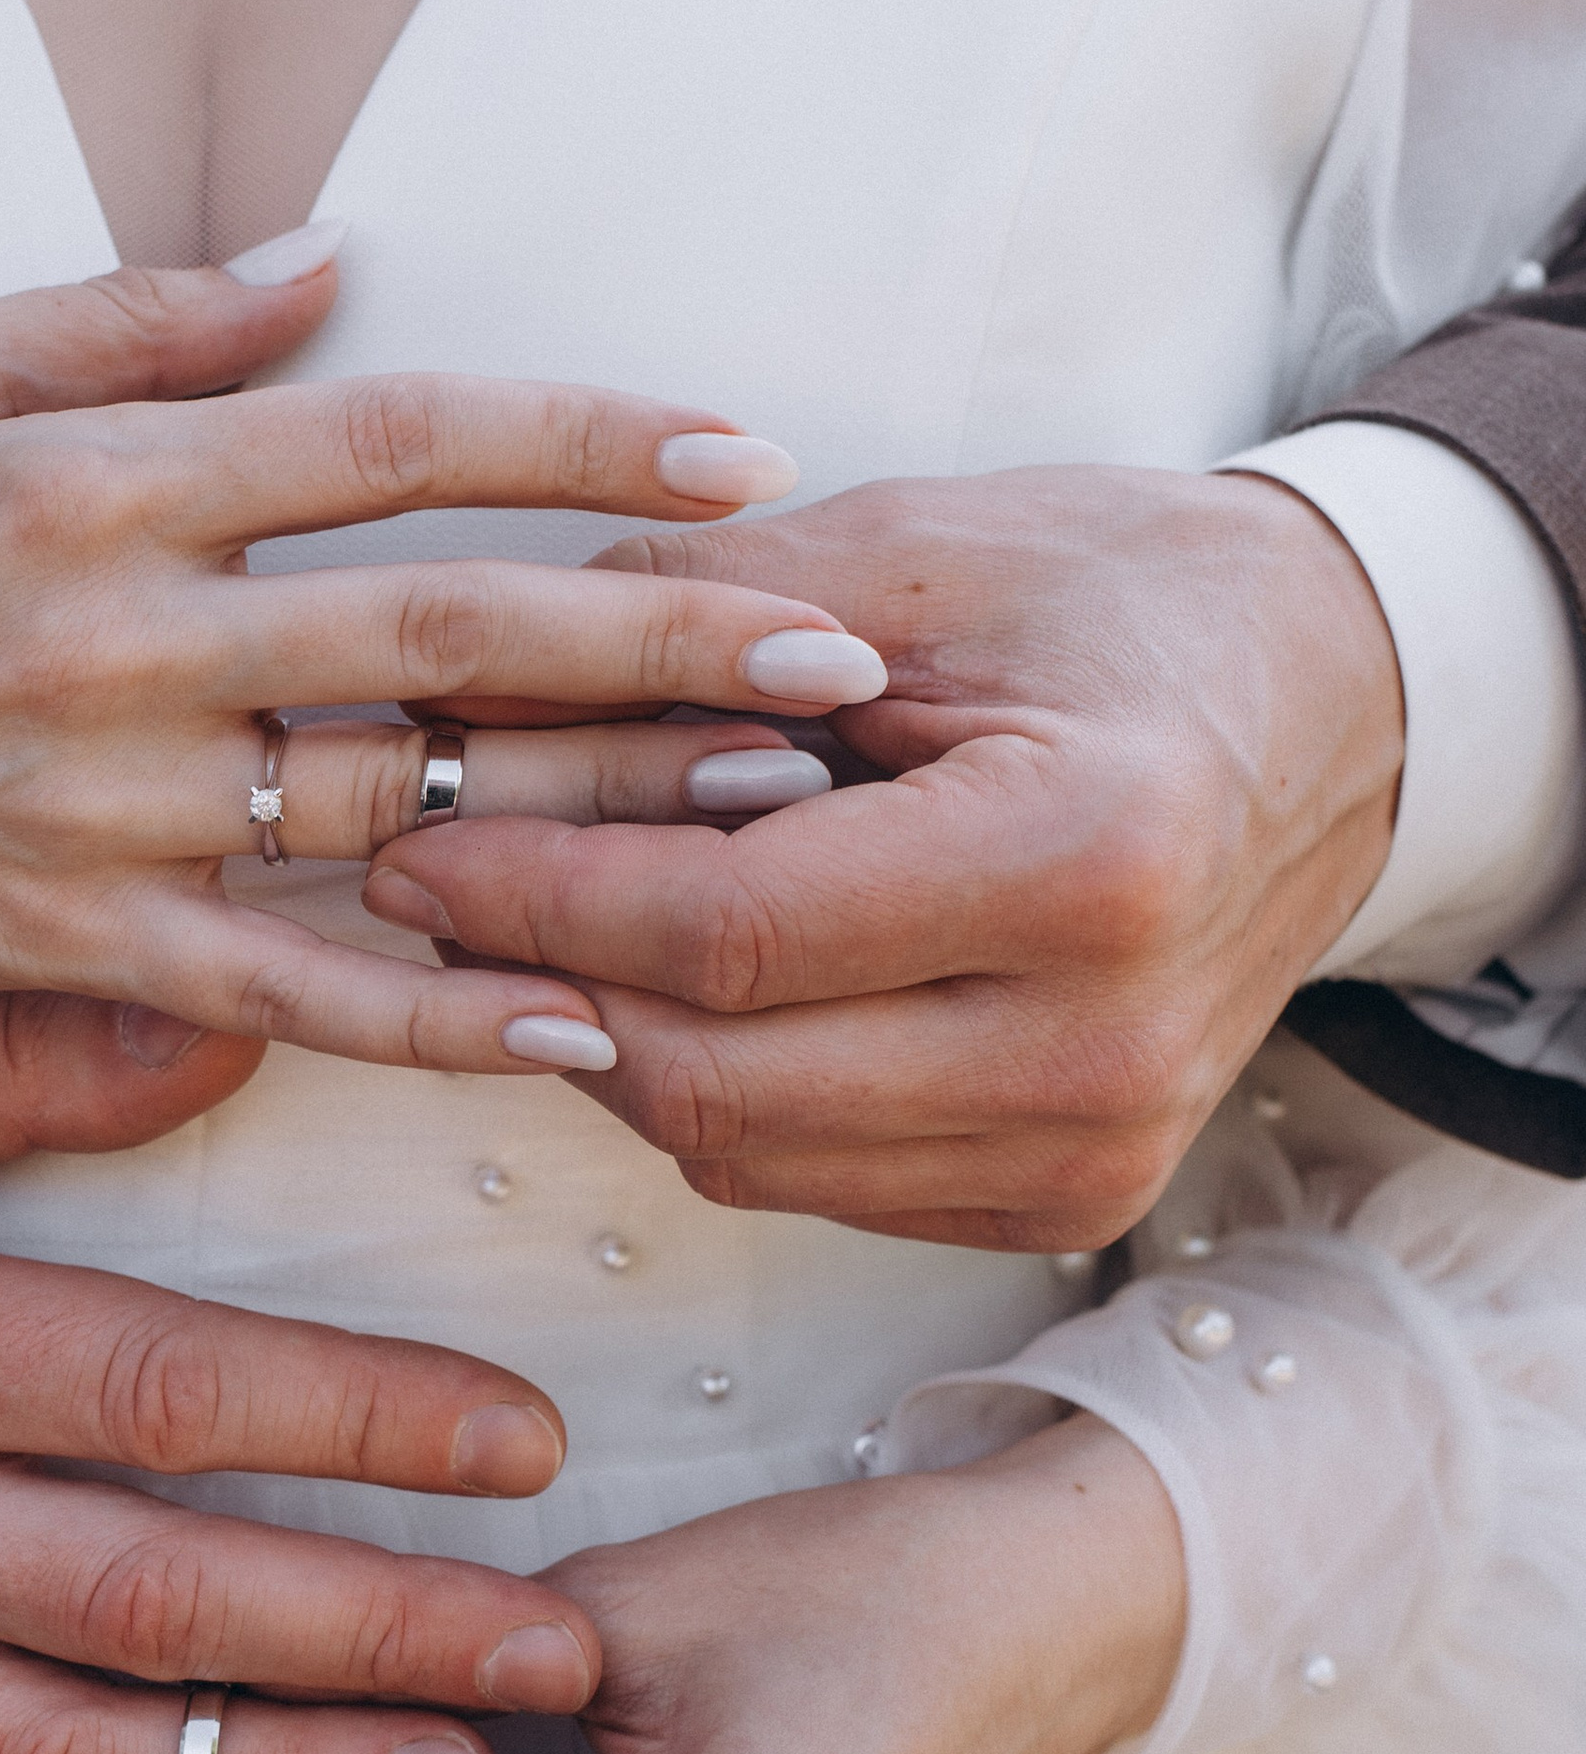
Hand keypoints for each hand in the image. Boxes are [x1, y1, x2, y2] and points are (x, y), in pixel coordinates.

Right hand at [0, 247, 870, 1066]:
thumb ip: (123, 321)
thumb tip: (327, 260)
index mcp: (87, 475)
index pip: (386, 438)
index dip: (578, 439)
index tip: (742, 454)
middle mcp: (110, 640)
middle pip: (440, 629)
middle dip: (660, 640)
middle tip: (842, 658)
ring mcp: (92, 804)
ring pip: (394, 811)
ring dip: (600, 821)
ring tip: (781, 829)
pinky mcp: (62, 940)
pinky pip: (281, 988)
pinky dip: (432, 1012)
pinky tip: (581, 1025)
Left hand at [360, 464, 1401, 1242]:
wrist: (1340, 708)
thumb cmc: (1129, 598)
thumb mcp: (912, 555)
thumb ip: (677, 625)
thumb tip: (439, 697)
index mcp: (1089, 864)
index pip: (732, 938)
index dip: (539, 899)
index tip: (414, 840)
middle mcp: (1103, 1046)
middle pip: (719, 1081)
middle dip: (541, 985)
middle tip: (431, 889)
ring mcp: (1097, 1148)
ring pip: (744, 1153)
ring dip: (611, 1047)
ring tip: (540, 925)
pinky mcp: (1073, 1198)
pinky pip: (817, 1180)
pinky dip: (717, 1092)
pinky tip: (676, 988)